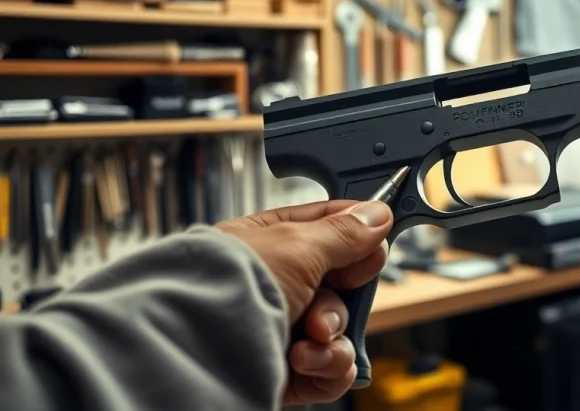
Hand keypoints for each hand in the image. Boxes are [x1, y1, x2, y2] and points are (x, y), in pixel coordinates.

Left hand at [216, 200, 392, 405]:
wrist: (198, 348)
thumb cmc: (232, 284)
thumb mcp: (297, 244)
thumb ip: (343, 232)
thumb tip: (377, 214)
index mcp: (270, 243)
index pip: (328, 228)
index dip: (357, 234)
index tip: (376, 238)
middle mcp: (276, 285)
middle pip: (342, 284)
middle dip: (343, 295)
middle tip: (333, 292)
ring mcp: (281, 329)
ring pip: (340, 328)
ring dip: (333, 332)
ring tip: (310, 335)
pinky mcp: (287, 371)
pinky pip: (333, 367)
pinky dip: (328, 365)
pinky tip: (303, 361)